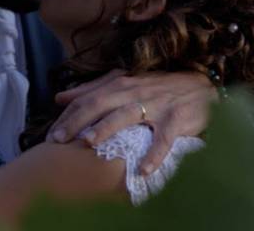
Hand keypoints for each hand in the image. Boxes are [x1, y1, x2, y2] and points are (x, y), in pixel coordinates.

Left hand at [48, 70, 215, 174]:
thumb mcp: (125, 83)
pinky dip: (154, 153)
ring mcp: (156, 104)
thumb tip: (59, 98)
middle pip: (101, 103)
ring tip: (89, 142)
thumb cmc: (159, 88)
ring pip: (127, 114)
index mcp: (121, 84)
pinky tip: (144, 169)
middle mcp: (135, 91)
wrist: (202, 87)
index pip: (89, 98)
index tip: (51, 134)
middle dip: (78, 120)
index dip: (68, 115)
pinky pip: (164, 138)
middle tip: (58, 139)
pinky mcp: (176, 118)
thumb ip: (92, 90)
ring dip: (107, 127)